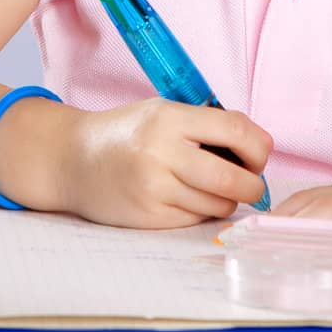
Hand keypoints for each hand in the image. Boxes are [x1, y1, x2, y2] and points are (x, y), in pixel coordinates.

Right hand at [56, 98, 271, 228]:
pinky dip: (200, 211)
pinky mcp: (149, 217)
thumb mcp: (161, 112)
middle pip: (234, 179)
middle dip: (253, 185)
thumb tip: (259, 145)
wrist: (72, 159)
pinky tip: (184, 198)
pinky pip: (195, 219)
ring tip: (209, 187)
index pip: (236, 130)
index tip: (259, 154)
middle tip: (251, 182)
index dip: (259, 146)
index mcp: (168, 118)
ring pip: (218, 204)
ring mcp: (154, 189)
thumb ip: (206, 124)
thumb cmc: (124, 133)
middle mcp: (161, 153)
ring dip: (225, 199)